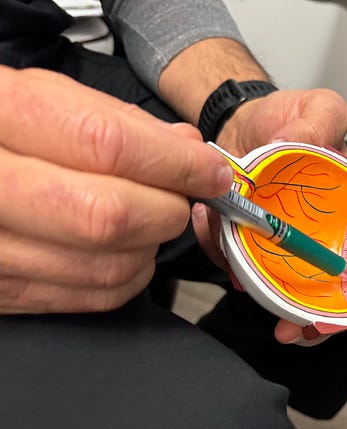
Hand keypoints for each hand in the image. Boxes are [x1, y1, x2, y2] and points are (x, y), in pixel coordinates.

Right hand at [0, 67, 232, 313]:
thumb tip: (186, 147)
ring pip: (109, 265)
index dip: (176, 163)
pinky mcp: (5, 293)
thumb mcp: (34, 98)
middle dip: (167, 208)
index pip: (106, 145)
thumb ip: (112, 119)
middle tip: (178, 195)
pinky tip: (127, 247)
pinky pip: (94, 296)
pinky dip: (131, 274)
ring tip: (148, 216)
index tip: (210, 170)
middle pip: (110, 216)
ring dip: (153, 243)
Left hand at [214, 88, 346, 344]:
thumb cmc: (288, 119)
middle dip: (317, 322)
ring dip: (271, 306)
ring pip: (286, 292)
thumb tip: (300, 143)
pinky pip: (243, 266)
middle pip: (331, 294)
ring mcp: (286, 244)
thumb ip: (320, 122)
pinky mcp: (252, 244)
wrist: (242, 123)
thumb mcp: (318, 109)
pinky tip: (226, 251)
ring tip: (252, 291)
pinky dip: (232, 266)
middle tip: (297, 332)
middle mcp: (322, 236)